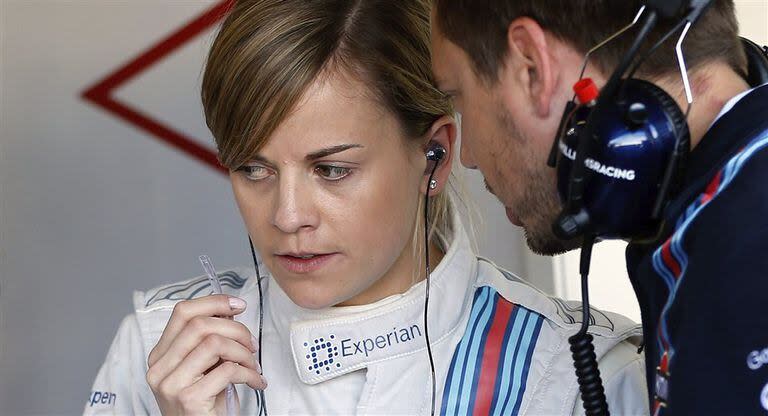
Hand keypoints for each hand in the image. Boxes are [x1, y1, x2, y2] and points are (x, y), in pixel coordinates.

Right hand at [146, 294, 266, 415]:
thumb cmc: (206, 405)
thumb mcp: (204, 367)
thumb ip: (208, 341)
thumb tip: (229, 311)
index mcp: (160, 356)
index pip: (182, 312)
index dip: (214, 302)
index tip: (238, 305)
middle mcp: (159, 368)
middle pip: (200, 324)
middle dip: (236, 329)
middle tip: (251, 345)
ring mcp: (171, 384)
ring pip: (214, 343)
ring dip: (243, 352)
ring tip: (252, 365)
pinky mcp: (188, 399)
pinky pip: (227, 370)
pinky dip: (249, 373)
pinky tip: (254, 381)